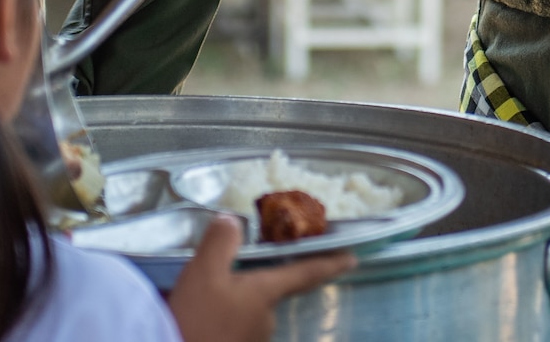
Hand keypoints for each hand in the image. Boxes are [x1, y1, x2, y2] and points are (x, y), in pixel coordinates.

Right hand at [167, 215, 352, 341]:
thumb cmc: (196, 318)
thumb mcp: (203, 272)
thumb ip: (221, 242)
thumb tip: (233, 220)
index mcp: (265, 294)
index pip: (305, 273)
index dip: (329, 263)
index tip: (353, 258)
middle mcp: (266, 319)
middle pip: (265, 292)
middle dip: (249, 283)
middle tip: (220, 278)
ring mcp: (251, 340)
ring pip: (245, 312)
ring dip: (230, 304)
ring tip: (199, 300)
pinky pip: (231, 328)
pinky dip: (218, 320)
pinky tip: (196, 318)